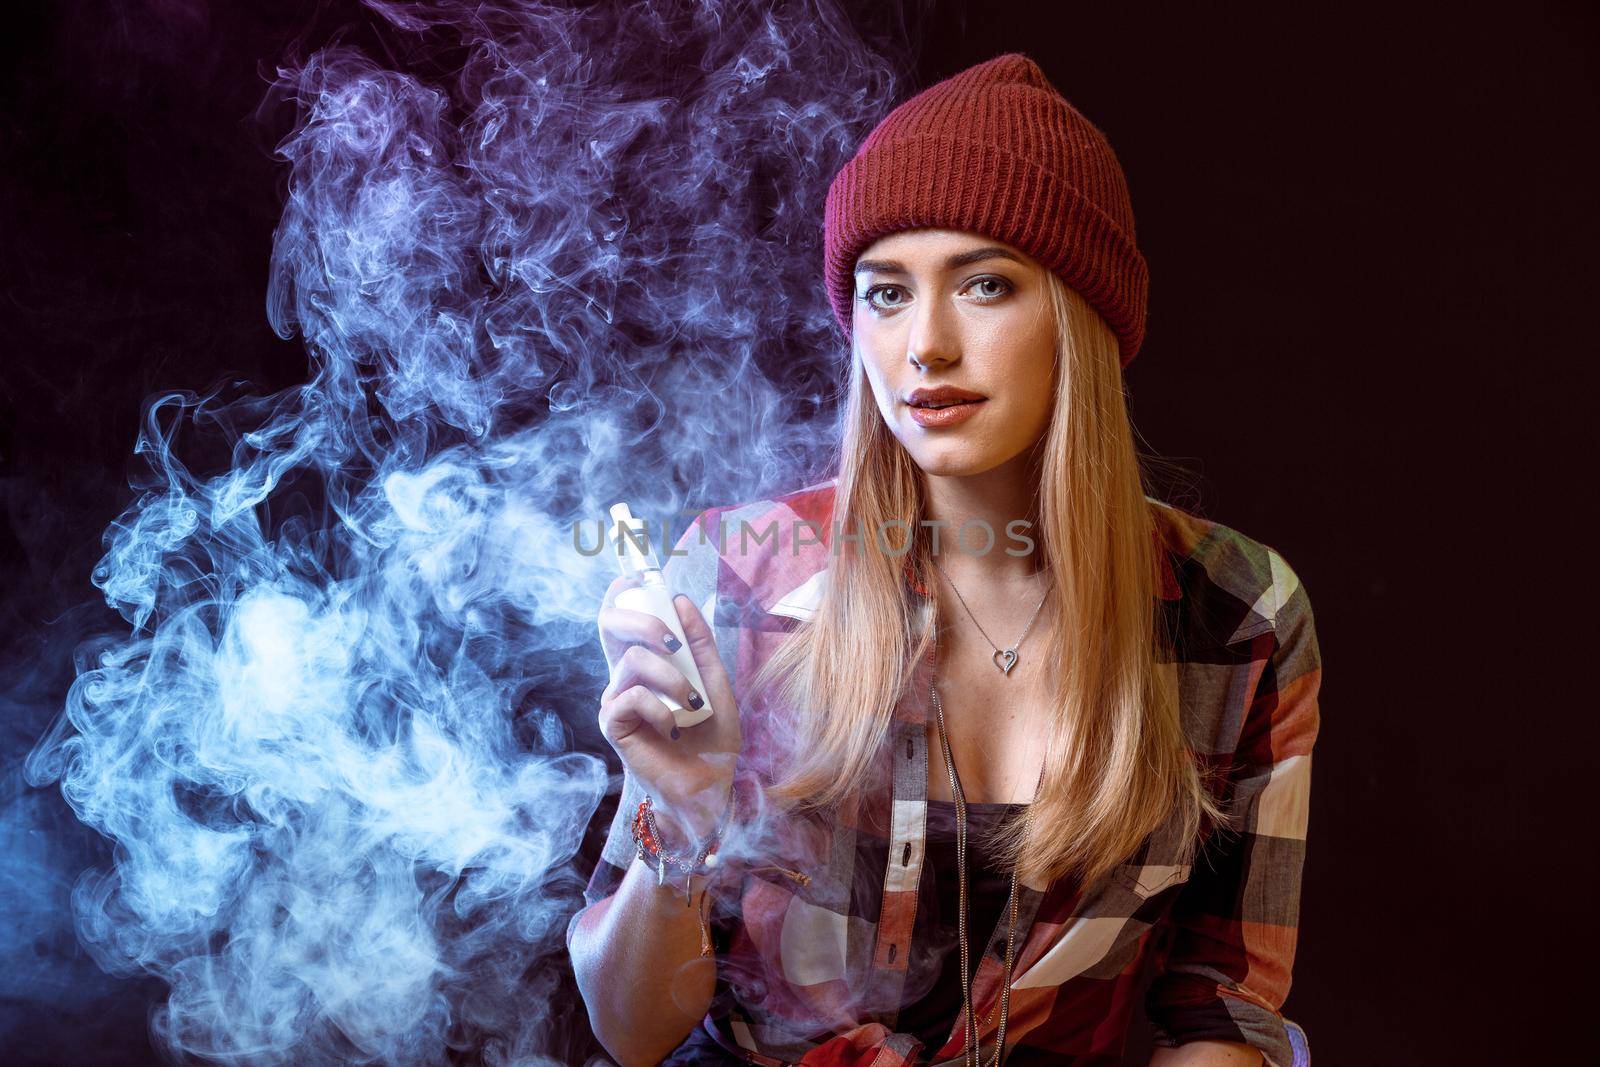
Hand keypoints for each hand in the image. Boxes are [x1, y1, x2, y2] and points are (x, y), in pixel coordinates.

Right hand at [596, 575, 740, 844]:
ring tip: (692, 704)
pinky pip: (631, 697)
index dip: (623, 592)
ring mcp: (615, 699)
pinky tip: (674, 728)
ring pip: (633, 660)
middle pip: (611, 623)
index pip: (621, 616)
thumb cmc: (712, 738)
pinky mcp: (613, 725)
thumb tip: (681, 600)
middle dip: (645, 621)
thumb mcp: (715, 682)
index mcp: (645, 662)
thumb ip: (700, 644)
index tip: (640, 578)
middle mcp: (623, 676)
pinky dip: (660, 707)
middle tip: (675, 642)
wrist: (711, 787)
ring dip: (671, 678)